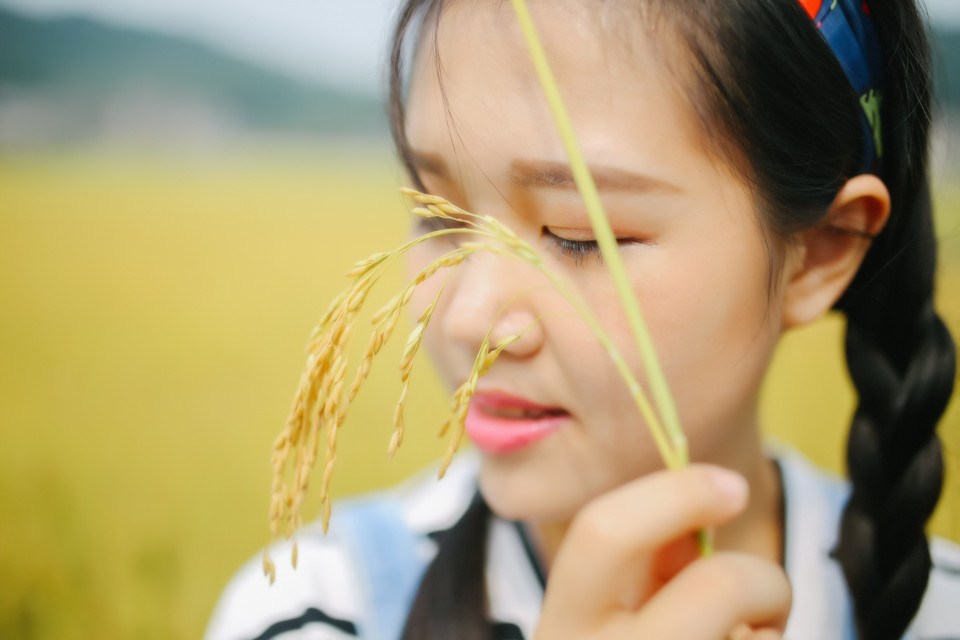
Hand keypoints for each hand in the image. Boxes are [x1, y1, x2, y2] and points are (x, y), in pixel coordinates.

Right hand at [534, 465, 790, 639]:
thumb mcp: (609, 622)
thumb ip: (644, 566)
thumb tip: (700, 509)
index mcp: (563, 629)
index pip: (603, 533)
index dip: (676, 493)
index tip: (729, 486)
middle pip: (716, 587)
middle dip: (760, 577)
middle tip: (765, 593)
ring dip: (769, 637)